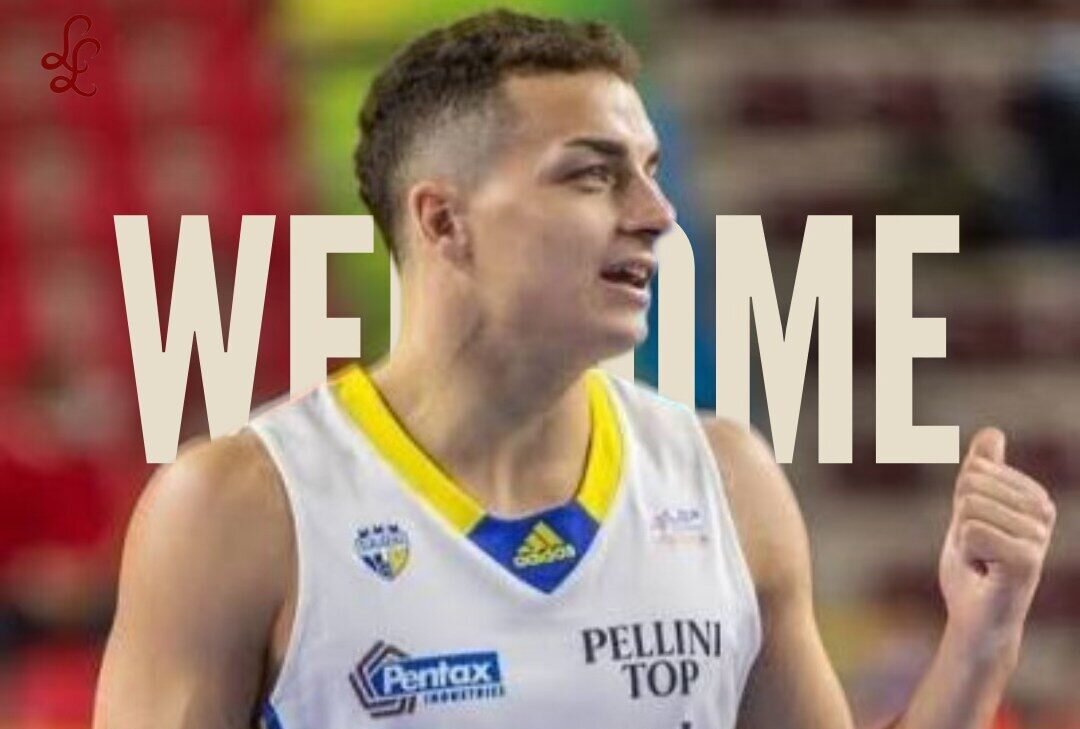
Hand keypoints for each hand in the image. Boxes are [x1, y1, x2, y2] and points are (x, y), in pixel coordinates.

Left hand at [938, 427, 1055, 661]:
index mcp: (1034, 497)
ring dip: (964, 540)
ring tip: (983, 562)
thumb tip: (992, 430)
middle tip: (978, 551)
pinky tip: (985, 572)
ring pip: (969, 509)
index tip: (977, 534)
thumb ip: (982, 472)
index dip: (962, 506)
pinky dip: (967, 554)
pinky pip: (972, 532)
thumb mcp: (970, 510)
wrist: (975, 618)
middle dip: (961, 522)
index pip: (975, 470)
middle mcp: (1044, 512)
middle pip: (971, 486)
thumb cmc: (974, 566)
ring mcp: (1040, 535)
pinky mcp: (1029, 559)